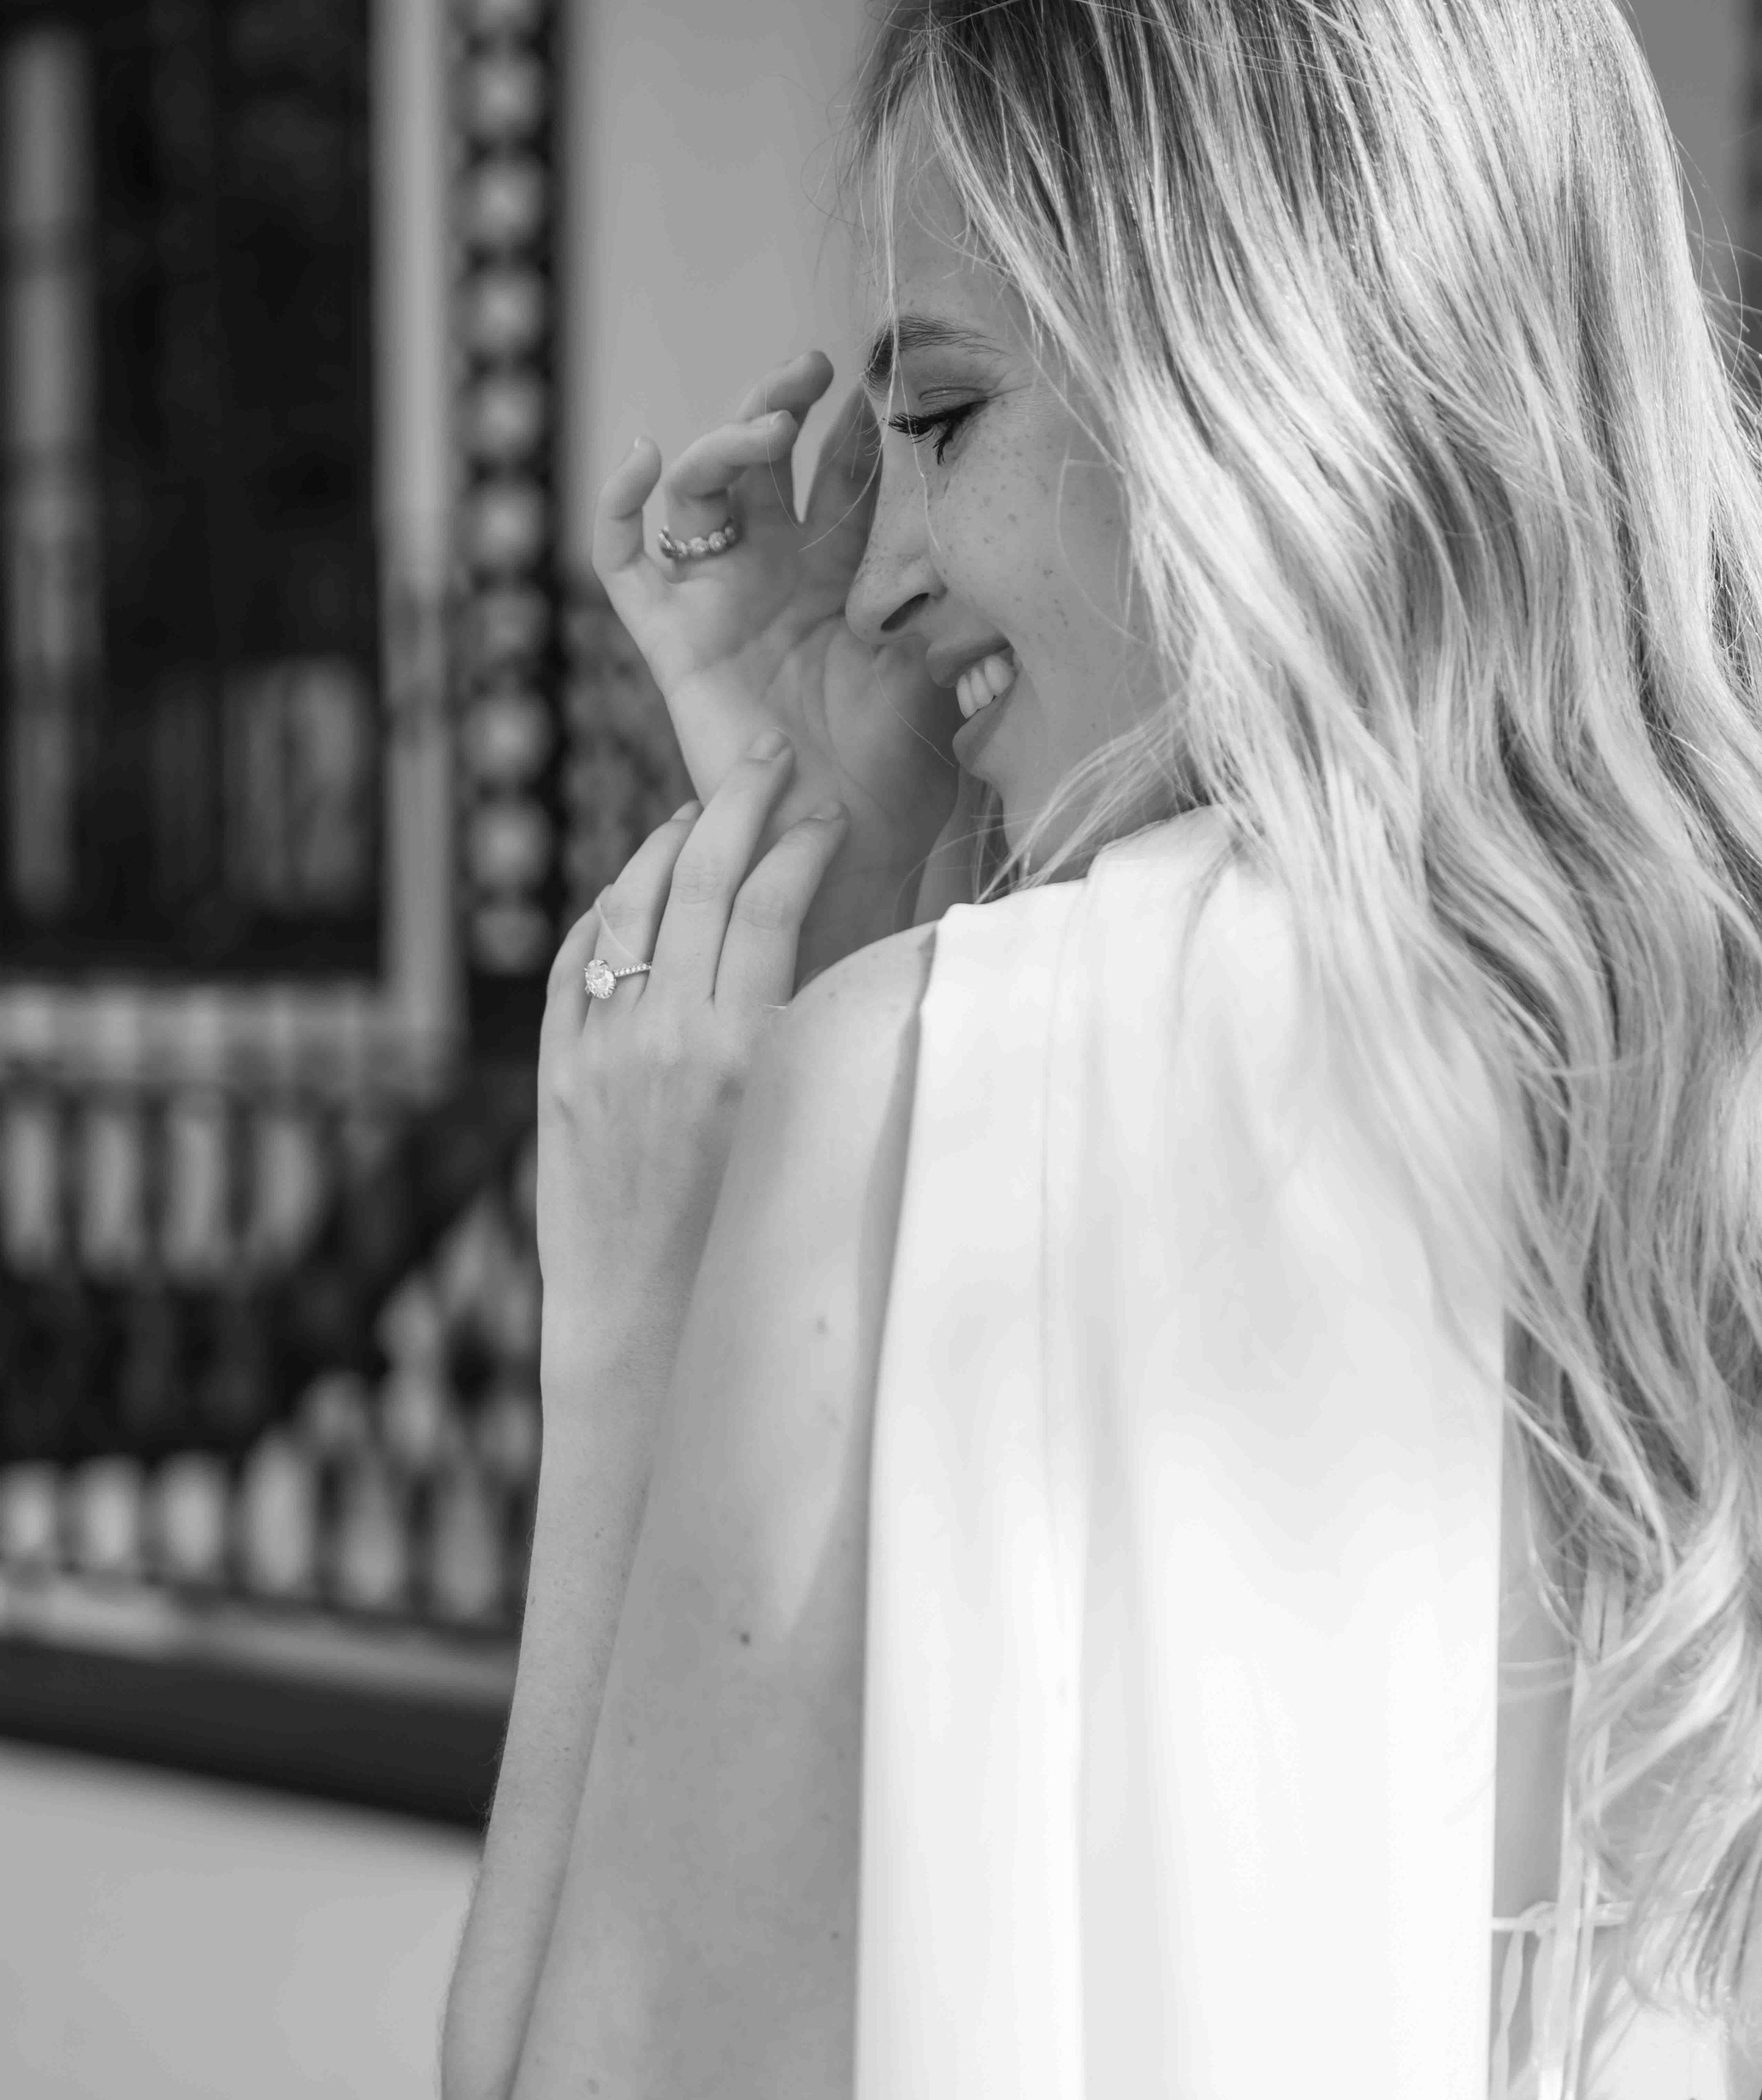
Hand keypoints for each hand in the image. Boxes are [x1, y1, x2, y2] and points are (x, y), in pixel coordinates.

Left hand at [534, 739, 845, 1395]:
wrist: (648, 1342)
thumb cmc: (755, 1260)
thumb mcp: (806, 1140)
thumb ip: (822, 1043)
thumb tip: (866, 959)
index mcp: (744, 1053)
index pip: (770, 901)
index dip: (802, 842)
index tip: (829, 816)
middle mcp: (665, 1037)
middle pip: (697, 876)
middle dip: (736, 801)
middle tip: (766, 758)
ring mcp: (600, 1052)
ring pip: (625, 906)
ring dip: (662, 842)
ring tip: (697, 809)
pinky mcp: (556, 1078)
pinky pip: (574, 964)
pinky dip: (602, 913)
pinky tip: (628, 892)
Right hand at [593, 351, 963, 980]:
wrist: (849, 849)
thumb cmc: (904, 775)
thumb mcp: (952, 670)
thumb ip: (969, 604)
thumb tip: (1018, 542)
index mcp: (840, 578)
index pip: (844, 479)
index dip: (860, 431)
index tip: (892, 385)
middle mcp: (774, 577)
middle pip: (764, 461)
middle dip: (781, 401)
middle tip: (814, 366)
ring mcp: (719, 603)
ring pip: (698, 491)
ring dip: (724, 441)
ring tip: (766, 425)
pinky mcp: (672, 641)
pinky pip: (622, 563)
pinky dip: (615, 507)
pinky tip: (641, 457)